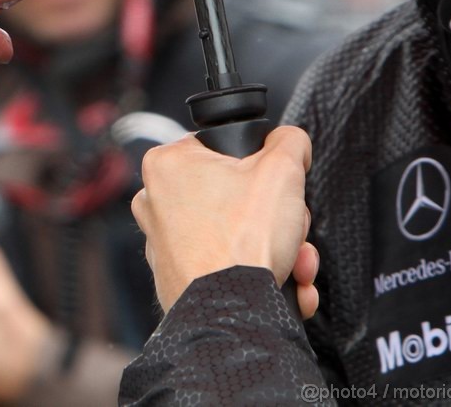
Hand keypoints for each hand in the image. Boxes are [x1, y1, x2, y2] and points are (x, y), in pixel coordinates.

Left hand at [131, 125, 313, 311]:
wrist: (230, 312)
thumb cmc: (242, 241)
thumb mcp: (281, 171)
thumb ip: (289, 142)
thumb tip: (289, 139)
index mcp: (168, 164)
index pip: (224, 150)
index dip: (261, 167)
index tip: (278, 187)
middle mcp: (155, 200)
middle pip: (236, 196)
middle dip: (277, 218)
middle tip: (292, 229)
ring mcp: (163, 242)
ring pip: (236, 234)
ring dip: (277, 248)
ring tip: (295, 263)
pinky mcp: (177, 277)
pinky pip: (227, 265)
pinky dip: (257, 273)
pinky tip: (285, 284)